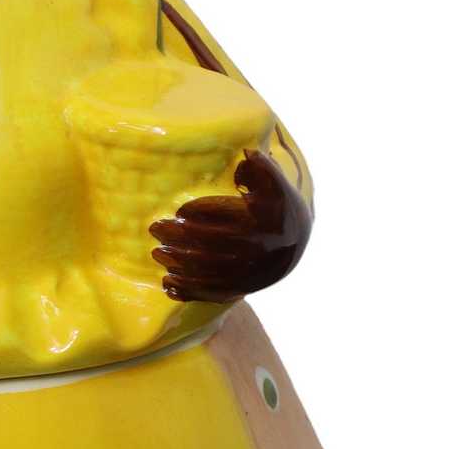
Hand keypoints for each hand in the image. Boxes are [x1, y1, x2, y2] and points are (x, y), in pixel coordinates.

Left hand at [149, 152, 310, 304]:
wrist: (292, 244)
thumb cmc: (272, 206)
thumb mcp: (274, 183)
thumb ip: (261, 168)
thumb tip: (247, 155)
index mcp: (264, 220)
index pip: (229, 216)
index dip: (201, 214)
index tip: (179, 210)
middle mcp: (256, 249)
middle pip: (212, 244)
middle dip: (181, 238)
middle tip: (156, 229)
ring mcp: (246, 273)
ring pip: (209, 271)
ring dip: (179, 264)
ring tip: (157, 253)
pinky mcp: (238, 289)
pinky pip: (210, 293)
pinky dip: (187, 290)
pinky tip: (168, 283)